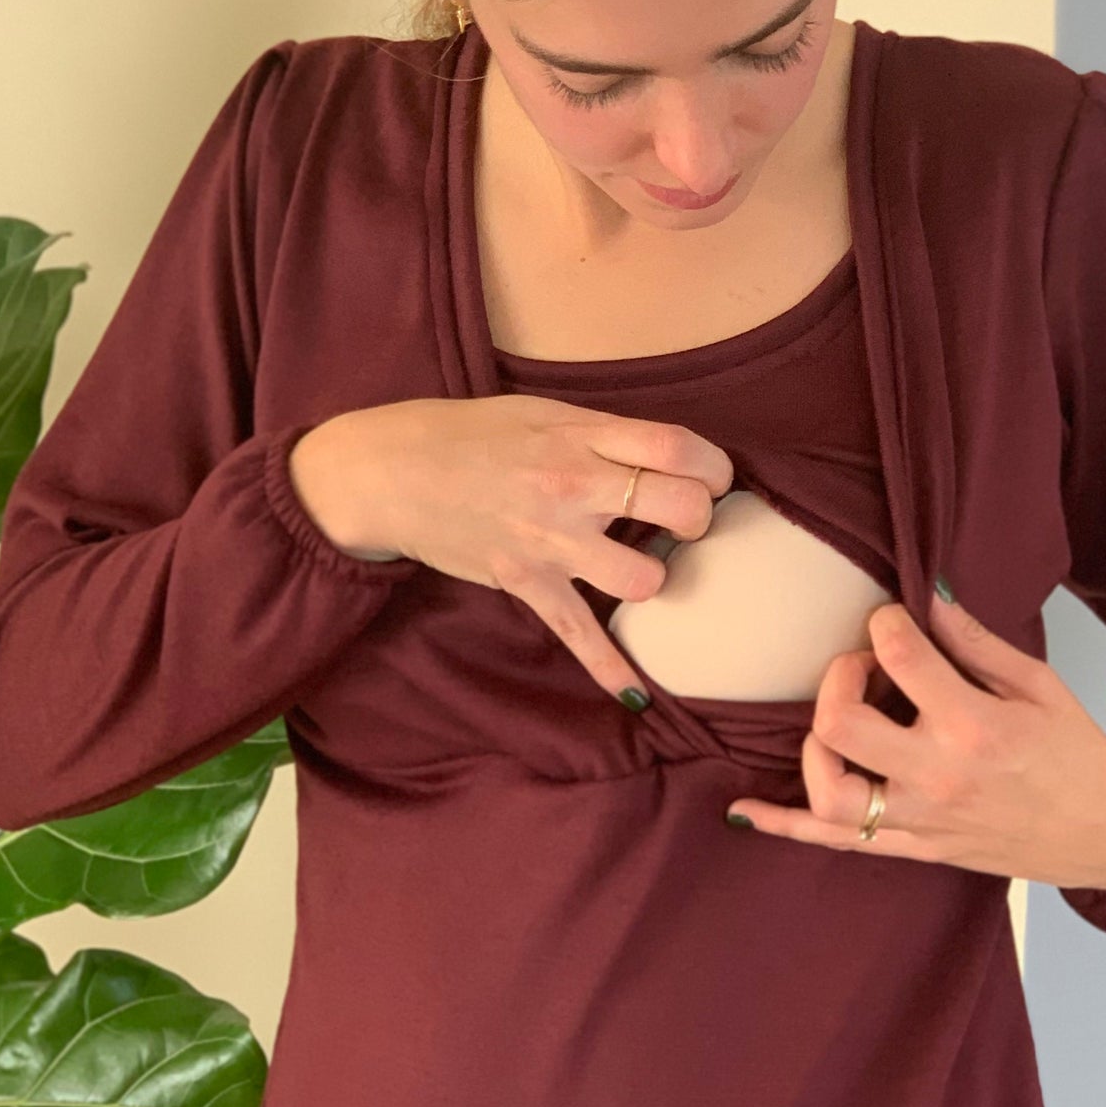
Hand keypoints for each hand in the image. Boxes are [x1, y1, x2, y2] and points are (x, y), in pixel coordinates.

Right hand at [287, 396, 732, 702]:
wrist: (392, 472)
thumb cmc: (470, 434)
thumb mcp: (542, 412)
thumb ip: (603, 433)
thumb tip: (666, 456)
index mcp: (580, 436)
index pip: (677, 448)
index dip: (713, 466)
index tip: (712, 477)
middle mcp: (573, 488)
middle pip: (678, 507)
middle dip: (699, 518)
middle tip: (686, 521)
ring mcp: (550, 541)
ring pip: (642, 579)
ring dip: (657, 579)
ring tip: (644, 568)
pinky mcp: (526, 584)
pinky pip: (578, 635)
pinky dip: (609, 669)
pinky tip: (636, 694)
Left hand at [725, 585, 1105, 887]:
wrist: (1102, 831)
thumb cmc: (1073, 753)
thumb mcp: (1038, 684)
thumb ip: (976, 641)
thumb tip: (928, 594)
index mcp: (975, 726)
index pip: (900, 658)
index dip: (884, 624)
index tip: (892, 621)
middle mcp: (938, 777)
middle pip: (840, 726)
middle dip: (838, 678)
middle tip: (863, 666)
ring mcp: (920, 820)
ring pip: (827, 793)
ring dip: (814, 746)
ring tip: (837, 720)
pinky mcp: (912, 848)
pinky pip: (833, 843)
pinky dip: (783, 827)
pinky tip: (745, 810)